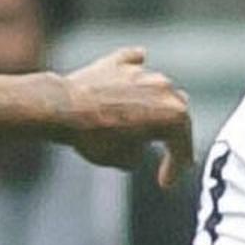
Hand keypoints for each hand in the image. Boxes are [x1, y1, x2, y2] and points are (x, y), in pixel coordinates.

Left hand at [57, 47, 196, 186]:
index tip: (165, 182)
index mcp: (173, 115)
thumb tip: (137, 145)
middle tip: (166, 153)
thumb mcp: (124, 160)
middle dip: (171, 134)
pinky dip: (135, 75)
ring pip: (157, 89)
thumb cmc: (93, 137)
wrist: (62, 109)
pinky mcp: (118, 62)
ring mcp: (142, 72)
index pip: (182, 145)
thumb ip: (140, 152)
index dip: (176, 166)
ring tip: (142, 123)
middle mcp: (164, 88)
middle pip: (177, 112)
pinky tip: (138, 68)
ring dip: (153, 106)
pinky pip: (134, 65)